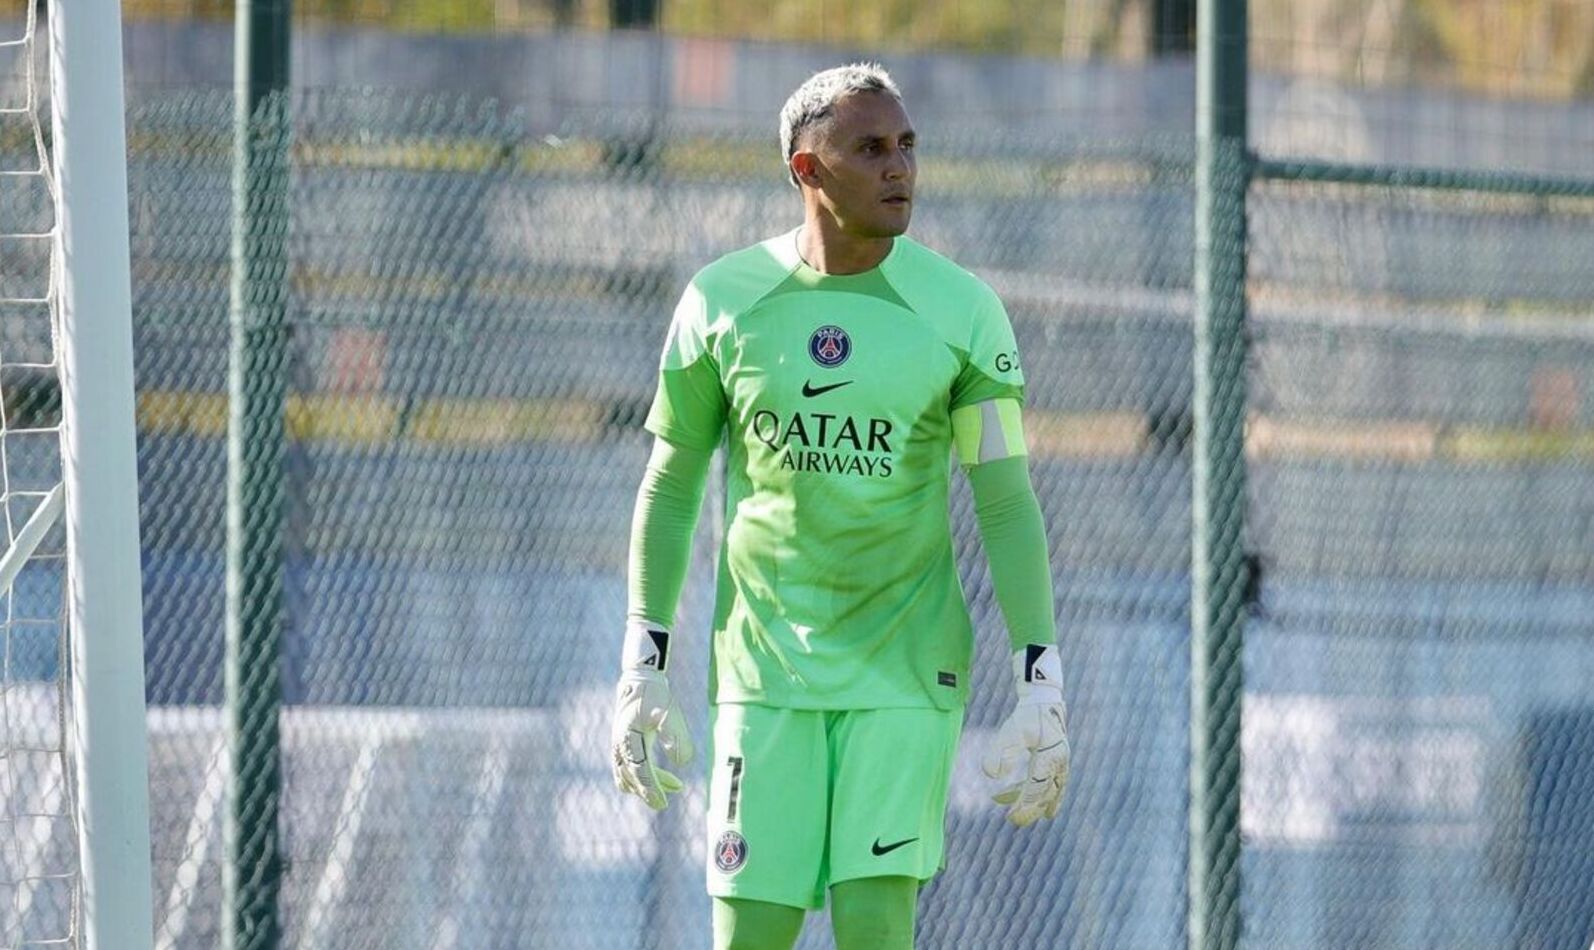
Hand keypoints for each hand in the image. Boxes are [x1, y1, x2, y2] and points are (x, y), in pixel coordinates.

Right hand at [611, 624, 693, 809]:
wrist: (640, 680)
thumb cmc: (654, 696)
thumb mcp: (669, 713)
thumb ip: (675, 736)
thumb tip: (683, 763)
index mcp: (628, 738)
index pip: (639, 770)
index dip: (651, 788)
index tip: (663, 803)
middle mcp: (619, 746)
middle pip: (632, 778)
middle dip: (648, 792)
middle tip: (664, 803)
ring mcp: (619, 746)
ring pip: (629, 776)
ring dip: (648, 785)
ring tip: (677, 786)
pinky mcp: (623, 746)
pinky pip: (630, 769)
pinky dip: (645, 777)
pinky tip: (668, 778)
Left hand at [982, 644, 1070, 826]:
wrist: (1044, 698)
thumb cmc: (1026, 715)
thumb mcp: (1010, 732)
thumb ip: (1000, 752)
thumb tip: (992, 776)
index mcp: (1050, 756)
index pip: (1037, 788)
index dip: (1024, 804)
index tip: (1011, 817)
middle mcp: (1060, 762)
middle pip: (1047, 793)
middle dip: (1031, 808)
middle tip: (1015, 821)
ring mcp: (1062, 761)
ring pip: (1052, 789)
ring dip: (1037, 802)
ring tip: (1025, 816)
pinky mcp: (1059, 759)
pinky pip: (1052, 781)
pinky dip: (1039, 789)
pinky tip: (1023, 794)